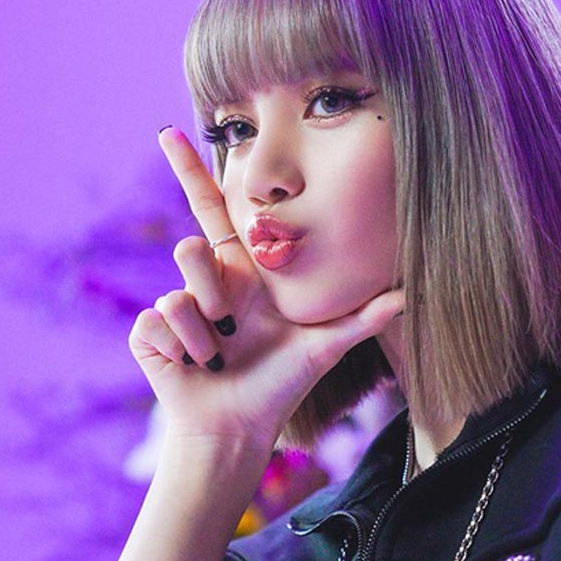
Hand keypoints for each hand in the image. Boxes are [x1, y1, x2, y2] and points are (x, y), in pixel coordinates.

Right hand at [127, 127, 403, 449]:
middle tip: (237, 329)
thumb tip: (410, 292)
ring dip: (204, 327)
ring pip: (178, 287)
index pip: (213, 210)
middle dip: (214, 290)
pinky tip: (194, 368)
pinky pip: (159, 322)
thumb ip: (363, 318)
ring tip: (220, 354)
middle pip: (192, 246)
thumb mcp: (324, 346)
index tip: (170, 129)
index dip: (190, 170)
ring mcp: (176, 307)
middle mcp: (207, 283)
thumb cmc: (280, 386)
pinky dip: (182, 350)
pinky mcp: (150, 334)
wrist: (238, 430)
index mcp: (242, 273)